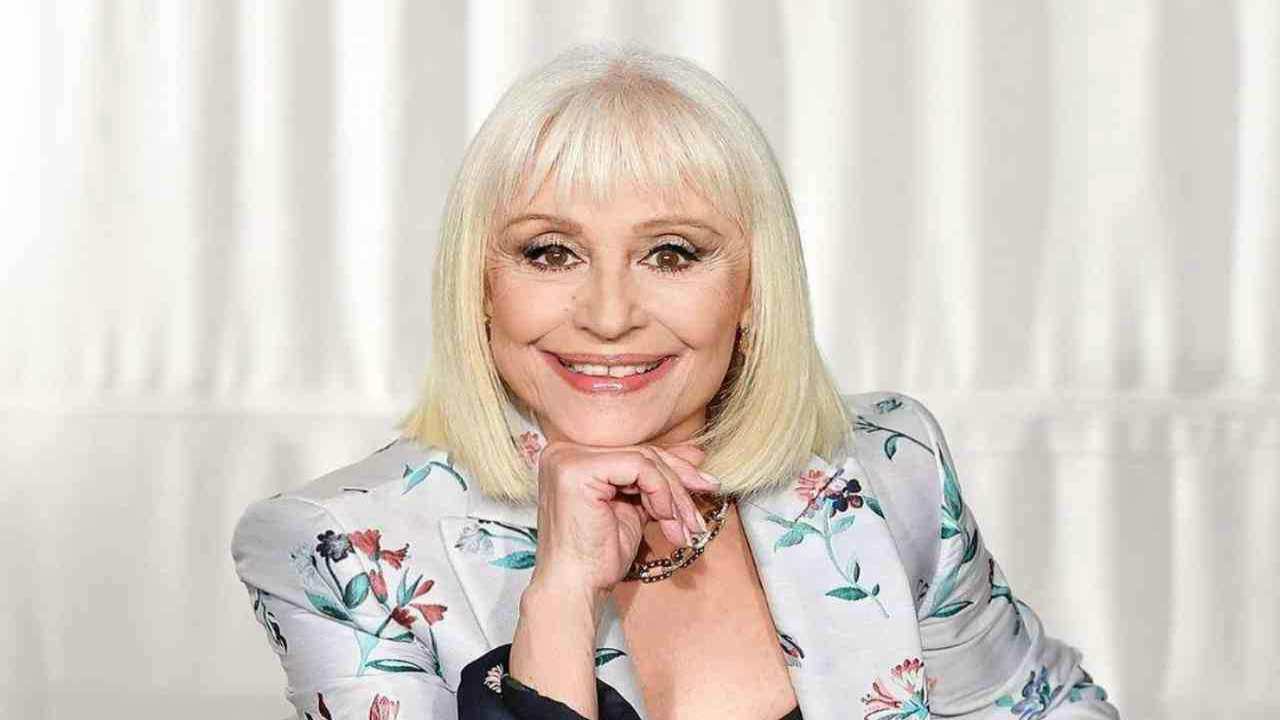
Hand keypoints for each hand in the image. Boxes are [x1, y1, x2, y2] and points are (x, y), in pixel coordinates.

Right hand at [527, 440, 721, 604]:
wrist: (575, 589)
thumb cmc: (598, 557)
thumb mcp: (636, 509)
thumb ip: (657, 480)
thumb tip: (696, 454)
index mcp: (573, 456)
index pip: (635, 452)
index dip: (674, 470)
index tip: (704, 486)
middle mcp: (565, 450)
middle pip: (642, 453)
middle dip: (680, 482)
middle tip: (699, 509)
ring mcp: (568, 457)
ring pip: (645, 460)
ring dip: (674, 496)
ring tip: (685, 527)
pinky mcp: (579, 470)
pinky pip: (639, 467)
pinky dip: (661, 493)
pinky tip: (665, 519)